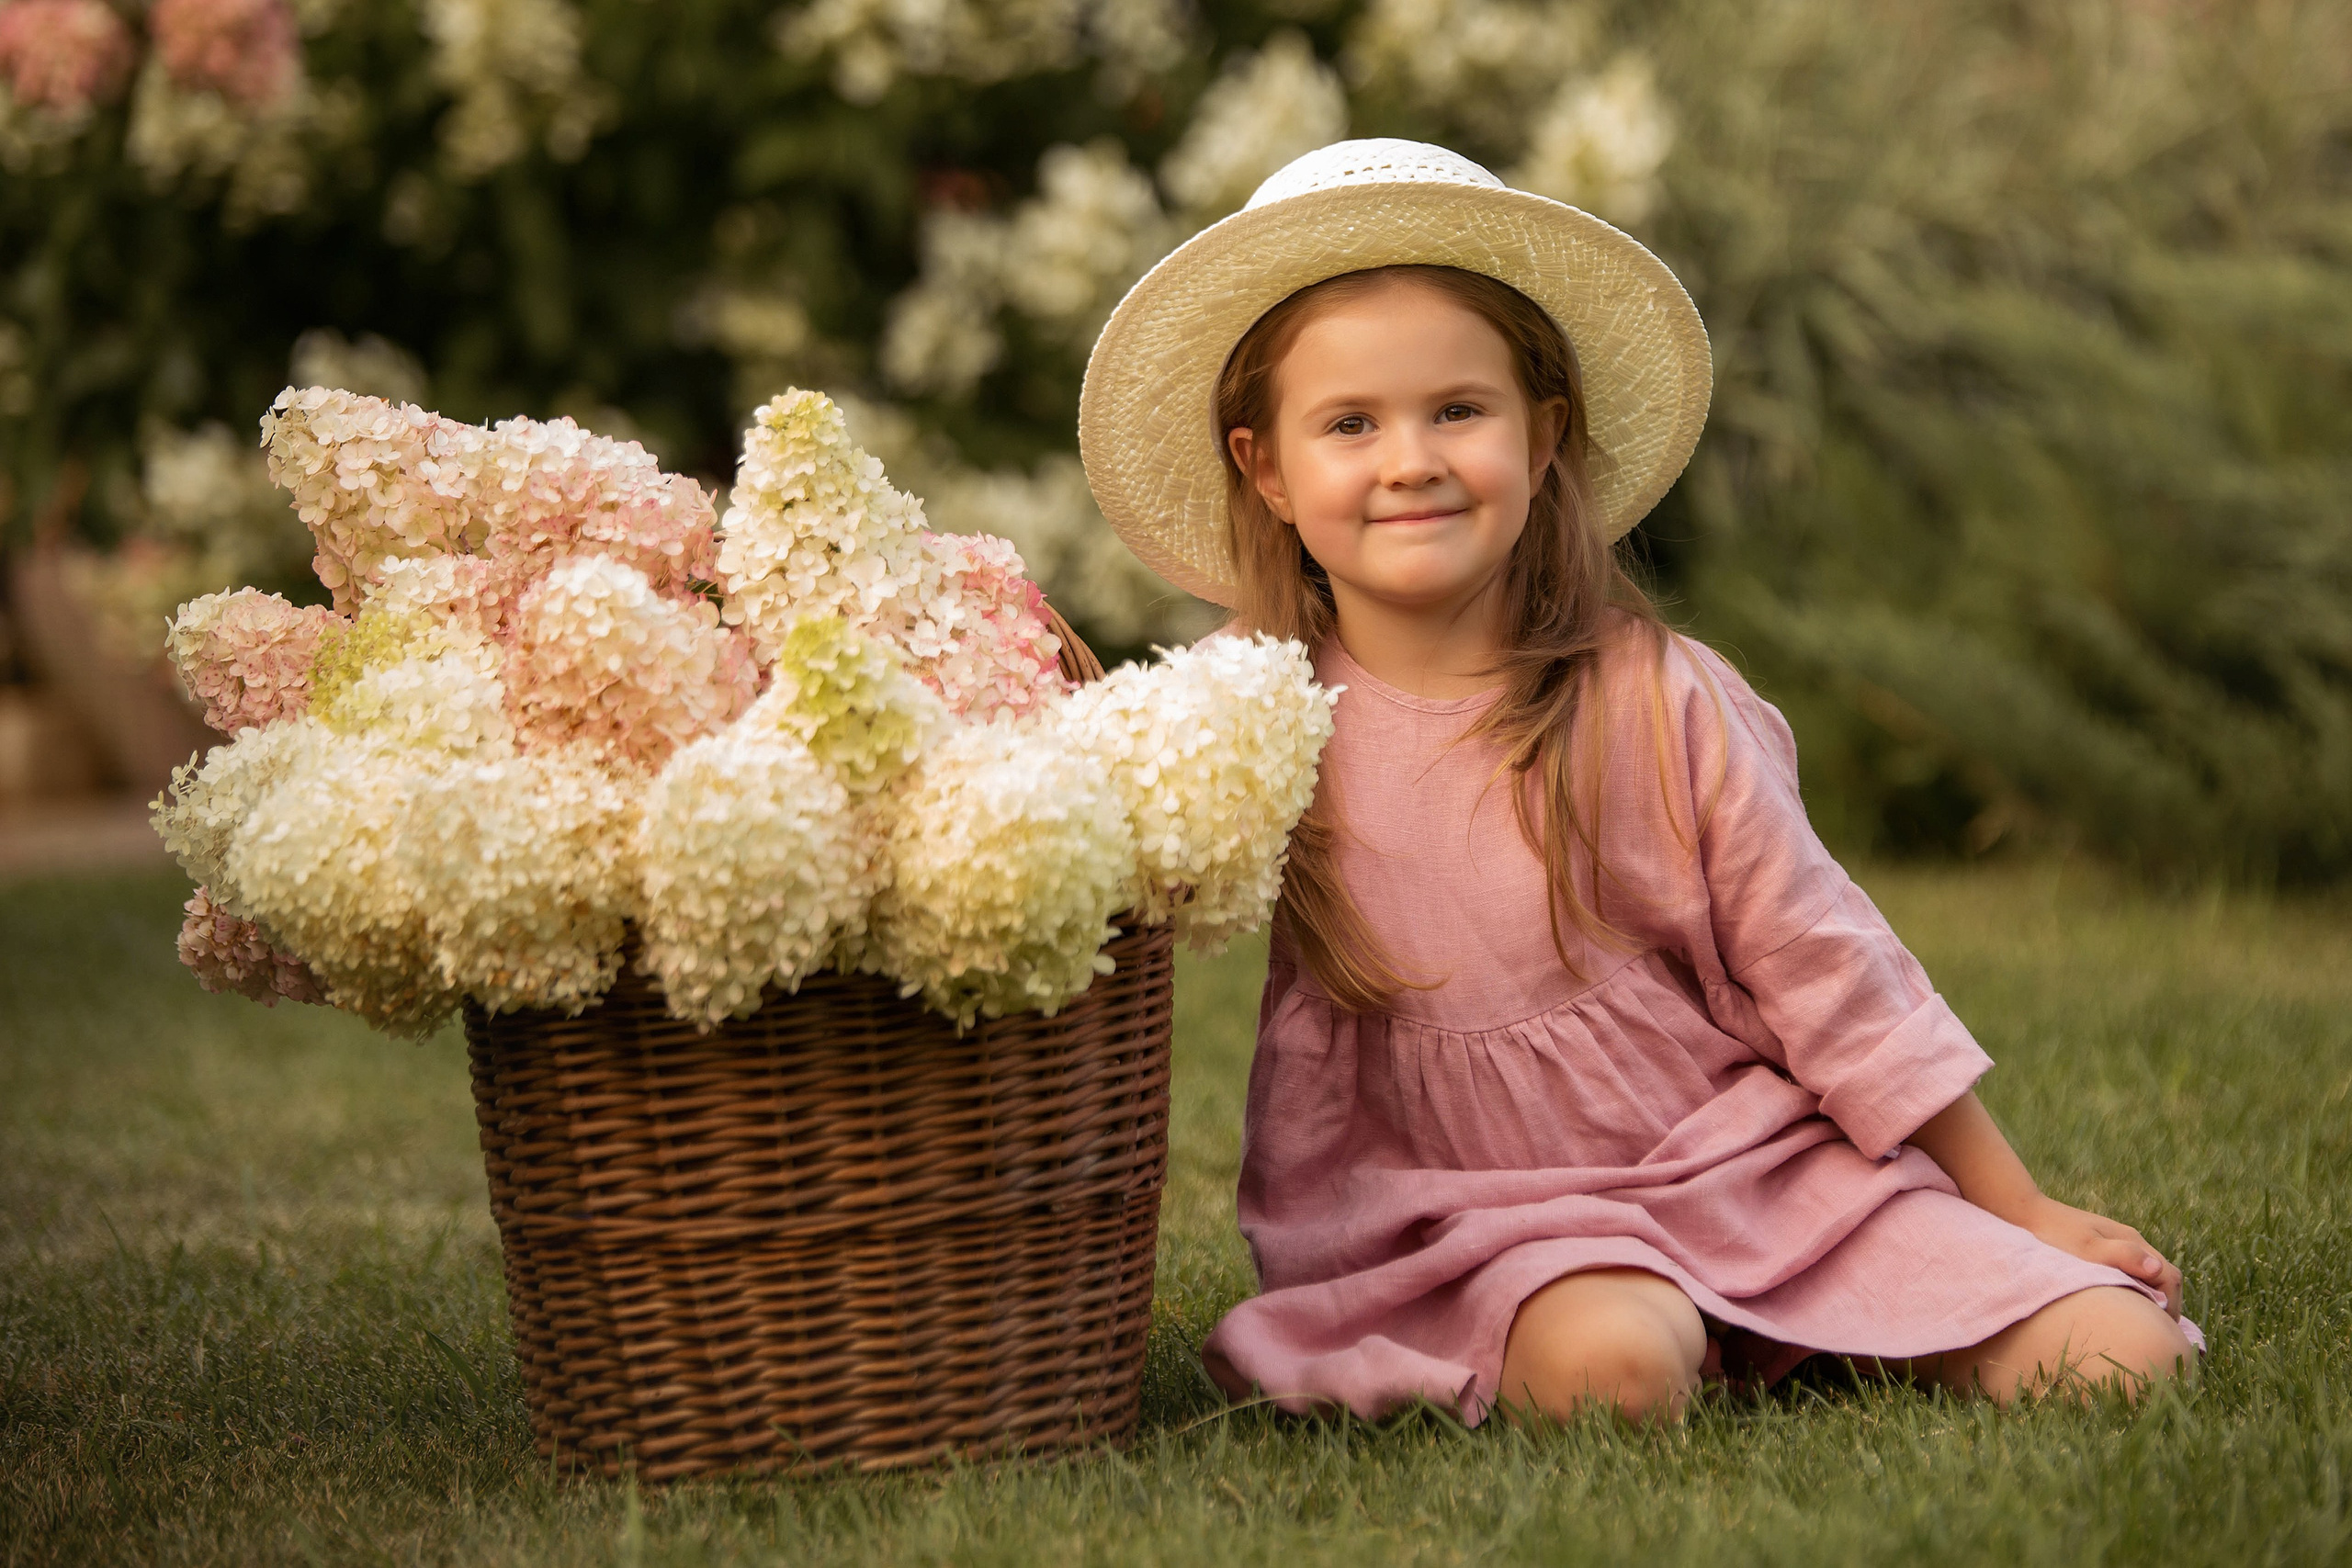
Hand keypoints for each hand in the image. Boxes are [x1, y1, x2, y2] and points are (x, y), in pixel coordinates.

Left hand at [2006, 1193, 2182, 1316]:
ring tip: (2144, 1323)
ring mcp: (2118, 1243)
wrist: (2024, 1213)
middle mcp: (2130, 1241)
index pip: (2169, 1276)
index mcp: (2132, 1241)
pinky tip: (2124, 1304)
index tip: (2164, 1331)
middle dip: (2167, 1304)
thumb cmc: (2054, 1234)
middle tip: (2159, 1332)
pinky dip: (2136, 1289)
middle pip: (2164, 1275)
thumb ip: (2122, 1257)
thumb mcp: (2087, 1248)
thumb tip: (2157, 1269)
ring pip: (2149, 1274)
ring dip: (2152, 1297)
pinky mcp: (2103, 1247)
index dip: (2171, 1305)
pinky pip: (2131, 1271)